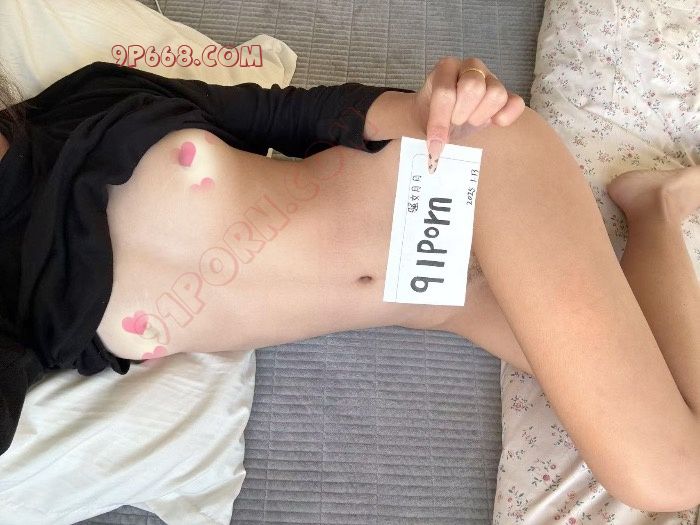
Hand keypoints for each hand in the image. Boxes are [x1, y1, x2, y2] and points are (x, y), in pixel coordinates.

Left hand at [413, 57, 524, 172]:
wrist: (439, 116)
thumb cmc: (430, 114)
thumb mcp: (423, 118)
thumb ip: (429, 128)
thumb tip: (436, 149)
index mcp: (446, 68)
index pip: (445, 93)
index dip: (440, 122)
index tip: (435, 143)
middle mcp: (470, 67)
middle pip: (473, 88)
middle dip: (462, 113)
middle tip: (455, 122)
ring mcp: (491, 79)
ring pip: (496, 94)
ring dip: (480, 115)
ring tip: (470, 120)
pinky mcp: (507, 94)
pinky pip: (516, 103)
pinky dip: (506, 116)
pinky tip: (493, 123)